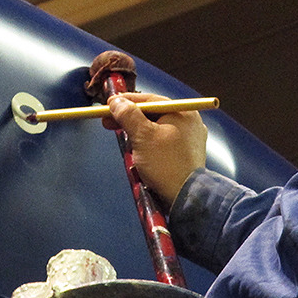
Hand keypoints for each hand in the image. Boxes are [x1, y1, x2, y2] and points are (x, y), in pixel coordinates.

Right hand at [104, 92, 206, 209]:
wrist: (186, 198)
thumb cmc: (165, 164)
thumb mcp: (142, 136)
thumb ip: (128, 115)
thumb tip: (116, 101)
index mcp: (183, 112)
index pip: (150, 99)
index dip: (127, 101)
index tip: (108, 104)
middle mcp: (189, 122)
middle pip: (153, 114)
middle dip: (129, 119)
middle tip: (108, 123)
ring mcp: (189, 139)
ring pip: (156, 129)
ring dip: (137, 134)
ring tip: (124, 142)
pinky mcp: (186, 155)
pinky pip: (162, 143)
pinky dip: (148, 145)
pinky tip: (138, 154)